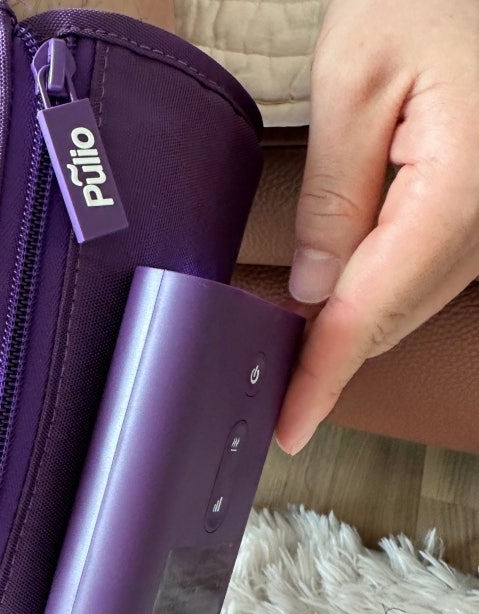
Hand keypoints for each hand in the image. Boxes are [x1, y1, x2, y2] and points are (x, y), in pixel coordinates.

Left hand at [275, 0, 478, 454]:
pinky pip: (416, 274)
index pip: (369, 312)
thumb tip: (315, 287)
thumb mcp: (358, 77)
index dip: (322, 377)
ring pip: (403, 304)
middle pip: (388, 319)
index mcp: (455, 194)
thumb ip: (335, 194)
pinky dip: (368, 295)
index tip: (289, 423)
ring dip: (345, 328)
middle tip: (267, 388)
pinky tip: (332, 294)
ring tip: (286, 348)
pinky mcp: (472, 212)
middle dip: (325, 359)